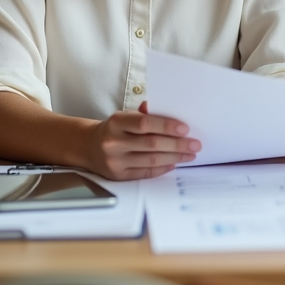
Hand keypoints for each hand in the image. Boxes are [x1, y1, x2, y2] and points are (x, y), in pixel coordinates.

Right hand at [84, 101, 199, 180]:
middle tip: (195, 144)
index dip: (167, 126)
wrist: (89, 146)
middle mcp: (113, 142)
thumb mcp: (125, 116)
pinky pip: (145, 173)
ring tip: (190, 154)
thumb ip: (145, 114)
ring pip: (151, 160)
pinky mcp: (118, 175)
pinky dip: (162, 168)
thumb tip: (170, 109)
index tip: (185, 128)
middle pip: (151, 144)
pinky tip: (174, 163)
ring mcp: (115, 161)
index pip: (145, 123)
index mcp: (116, 122)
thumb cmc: (115, 129)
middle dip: (177, 145)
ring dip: (174, 157)